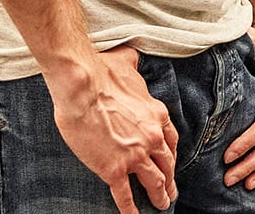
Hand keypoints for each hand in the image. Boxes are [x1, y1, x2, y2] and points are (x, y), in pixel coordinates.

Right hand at [50, 46, 177, 213]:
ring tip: (161, 205)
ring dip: (159, 195)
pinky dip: (131, 208)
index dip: (171, 156)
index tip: (170, 165)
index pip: (171, 141)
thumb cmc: (102, 73)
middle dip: (169, 180)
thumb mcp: (128, 65)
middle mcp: (152, 137)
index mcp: (157, 115)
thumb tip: (131, 56)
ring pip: (153, 181)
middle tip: (171, 192)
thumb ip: (134, 67)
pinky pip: (125, 195)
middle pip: (167, 164)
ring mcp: (135, 155)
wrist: (83, 87)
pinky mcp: (114, 169)